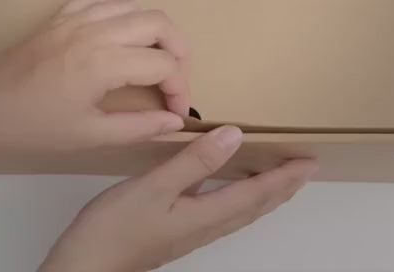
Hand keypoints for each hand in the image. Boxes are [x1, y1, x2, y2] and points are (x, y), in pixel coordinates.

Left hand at [0, 0, 188, 151]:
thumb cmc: (36, 126)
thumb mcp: (89, 136)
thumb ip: (138, 127)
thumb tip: (175, 123)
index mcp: (105, 63)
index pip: (164, 64)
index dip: (180, 88)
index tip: (177, 112)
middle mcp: (98, 31)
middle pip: (159, 22)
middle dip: (178, 50)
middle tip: (174, 77)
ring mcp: (79, 16)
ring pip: (135, 6)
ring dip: (152, 31)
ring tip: (150, 59)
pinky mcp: (64, 12)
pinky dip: (121, 13)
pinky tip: (118, 36)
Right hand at [40, 126, 316, 271]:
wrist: (84, 269)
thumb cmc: (116, 228)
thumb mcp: (156, 188)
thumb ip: (196, 162)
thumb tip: (236, 135)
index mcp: (206, 215)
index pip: (257, 194)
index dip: (285, 177)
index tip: (309, 161)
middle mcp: (205, 225)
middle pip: (254, 206)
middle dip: (282, 187)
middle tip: (303, 169)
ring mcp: (190, 231)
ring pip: (239, 209)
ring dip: (263, 192)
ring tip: (277, 175)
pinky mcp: (175, 230)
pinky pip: (220, 209)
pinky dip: (238, 194)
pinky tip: (225, 185)